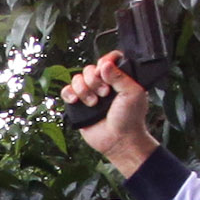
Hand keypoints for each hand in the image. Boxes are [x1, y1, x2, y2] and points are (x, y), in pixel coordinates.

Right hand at [55, 52, 157, 170]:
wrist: (119, 140)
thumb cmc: (130, 119)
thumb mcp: (133, 94)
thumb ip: (120, 76)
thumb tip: (105, 64)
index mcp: (118, 78)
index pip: (108, 59)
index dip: (105, 62)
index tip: (107, 72)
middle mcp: (103, 84)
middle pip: (89, 69)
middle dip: (95, 81)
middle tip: (105, 94)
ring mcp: (90, 94)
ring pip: (77, 79)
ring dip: (84, 90)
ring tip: (94, 103)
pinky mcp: (79, 104)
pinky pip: (66, 91)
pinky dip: (69, 93)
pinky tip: (76, 101)